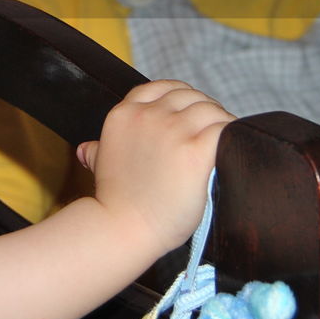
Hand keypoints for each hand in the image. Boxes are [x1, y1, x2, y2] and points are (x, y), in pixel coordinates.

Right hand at [76, 80, 234, 254]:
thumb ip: (98, 150)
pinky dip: (232, 137)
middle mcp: (148, 115)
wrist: (122, 229)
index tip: (190, 115)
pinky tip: (231, 151)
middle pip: (191, 97)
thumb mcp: (101, 166)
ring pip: (211, 110)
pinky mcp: (196, 150)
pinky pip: (225, 129)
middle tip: (211, 135)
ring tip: (224, 145)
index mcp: (125, 113)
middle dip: (205, 112)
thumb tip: (87, 149)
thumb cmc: (116, 203)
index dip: (182, 98)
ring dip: (222, 124)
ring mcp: (173, 130)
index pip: (163, 88)